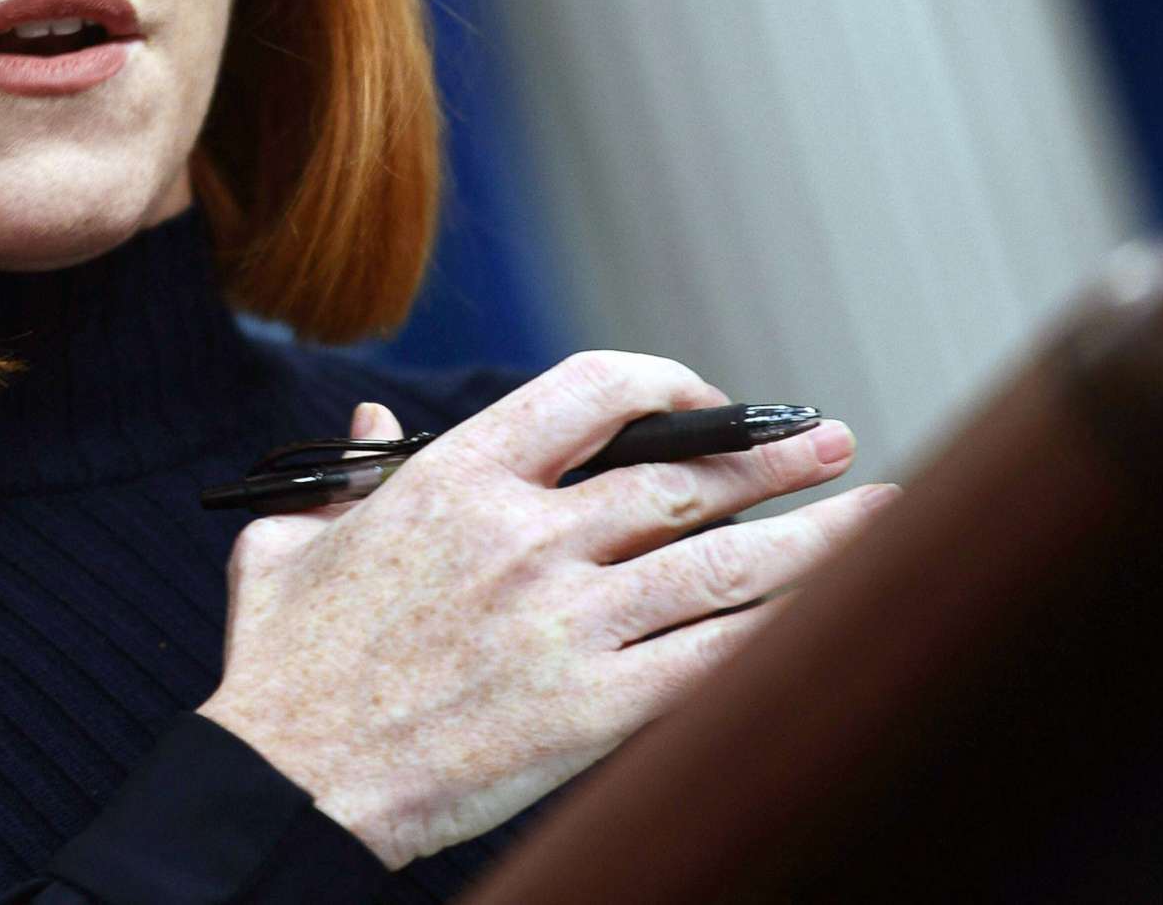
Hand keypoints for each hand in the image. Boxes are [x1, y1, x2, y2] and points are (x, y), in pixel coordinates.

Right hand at [197, 351, 896, 870]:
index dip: (666, 383)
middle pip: (683, 478)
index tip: (703, 402)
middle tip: (829, 444)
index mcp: (457, 480)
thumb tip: (371, 423)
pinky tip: (832, 621)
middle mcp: (525, 538)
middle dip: (772, 459)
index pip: (592, 390)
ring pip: (721, 565)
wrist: (288, 779)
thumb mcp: (291, 545)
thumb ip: (343, 477)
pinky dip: (781, 637)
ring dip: (813, 536)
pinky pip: (712, 663)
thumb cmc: (284, 667)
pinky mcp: (589, 711)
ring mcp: (566, 625)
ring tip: (879, 513)